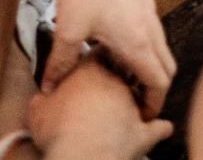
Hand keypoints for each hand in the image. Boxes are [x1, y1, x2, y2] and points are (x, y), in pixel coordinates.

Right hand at [28, 59, 172, 159]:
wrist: (81, 154)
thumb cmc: (58, 130)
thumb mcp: (38, 111)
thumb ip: (42, 100)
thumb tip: (42, 96)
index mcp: (90, 70)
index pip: (97, 52)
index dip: (95, 56)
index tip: (93, 60)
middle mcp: (115, 82)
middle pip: (121, 70)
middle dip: (118, 73)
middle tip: (109, 82)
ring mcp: (132, 105)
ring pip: (140, 94)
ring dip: (138, 96)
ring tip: (133, 102)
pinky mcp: (143, 130)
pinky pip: (156, 127)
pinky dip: (159, 128)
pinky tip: (164, 127)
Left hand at [41, 0, 175, 118]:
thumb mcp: (68, 29)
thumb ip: (61, 63)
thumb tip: (49, 86)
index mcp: (138, 41)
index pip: (159, 82)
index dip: (153, 104)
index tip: (142, 117)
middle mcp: (149, 25)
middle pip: (165, 65)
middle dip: (153, 86)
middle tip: (134, 99)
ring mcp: (148, 6)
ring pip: (158, 44)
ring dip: (145, 62)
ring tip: (118, 71)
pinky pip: (150, 26)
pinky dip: (141, 41)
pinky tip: (112, 40)